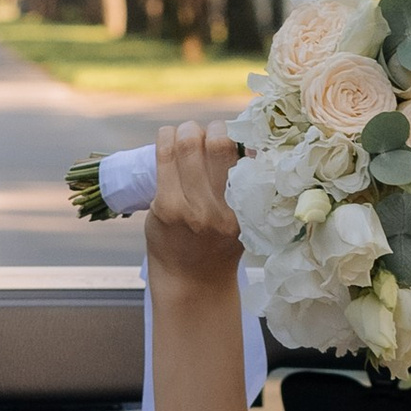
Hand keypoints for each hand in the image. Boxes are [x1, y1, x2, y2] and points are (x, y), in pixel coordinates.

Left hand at [145, 121, 242, 300]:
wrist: (191, 282)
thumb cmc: (218, 246)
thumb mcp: (243, 220)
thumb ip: (244, 187)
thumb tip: (244, 141)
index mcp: (246, 209)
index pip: (245, 156)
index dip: (236, 134)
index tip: (229, 134)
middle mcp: (221, 208)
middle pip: (218, 144)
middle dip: (211, 128)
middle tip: (206, 132)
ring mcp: (191, 208)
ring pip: (188, 145)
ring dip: (186, 130)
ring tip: (186, 134)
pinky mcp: (165, 206)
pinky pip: (164, 157)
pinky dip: (166, 139)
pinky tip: (167, 138)